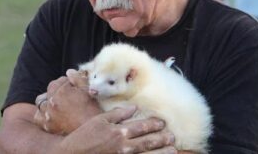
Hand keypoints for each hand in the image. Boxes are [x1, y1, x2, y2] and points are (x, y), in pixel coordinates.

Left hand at [34, 69, 101, 134]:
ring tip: (57, 104)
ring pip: (41, 102)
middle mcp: (52, 102)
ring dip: (48, 101)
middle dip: (56, 90)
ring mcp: (48, 115)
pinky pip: (38, 117)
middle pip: (50, 90)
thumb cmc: (92, 110)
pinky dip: (43, 114)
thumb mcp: (88, 90)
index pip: (58, 81)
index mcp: (62, 91)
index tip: (71, 85)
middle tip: (66, 94)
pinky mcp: (47, 126)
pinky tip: (51, 114)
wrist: (91, 132)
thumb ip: (78, 78)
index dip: (65, 82)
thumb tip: (69, 71)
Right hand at [60, 106, 176, 153]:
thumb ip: (118, 114)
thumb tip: (134, 107)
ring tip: (173, 151)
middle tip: (172, 137)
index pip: (141, 127)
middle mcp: (123, 146)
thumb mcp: (99, 120)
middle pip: (148, 142)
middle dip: (162, 139)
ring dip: (161, 153)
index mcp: (118, 132)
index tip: (163, 123)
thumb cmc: (84, 136)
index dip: (154, 124)